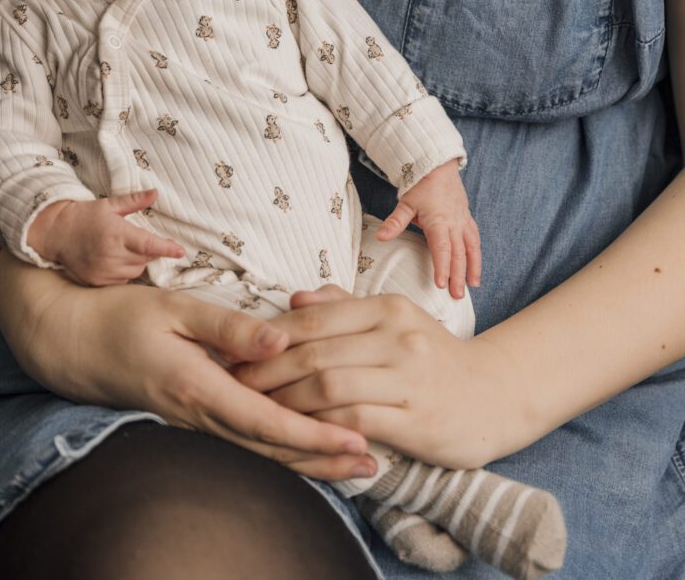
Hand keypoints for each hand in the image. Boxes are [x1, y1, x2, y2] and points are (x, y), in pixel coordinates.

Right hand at [12, 274, 376, 481]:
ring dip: (306, 461)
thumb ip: (229, 327)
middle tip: (372, 464)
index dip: (315, 436)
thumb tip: (281, 342)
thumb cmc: (122, 318)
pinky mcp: (192, 419)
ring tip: (351, 465)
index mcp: (199, 387)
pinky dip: (279, 450)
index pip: (268, 421)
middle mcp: (200, 414)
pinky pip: (243, 441)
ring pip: (259, 452)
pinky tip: (304, 449)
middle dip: (322, 460)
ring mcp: (195, 422)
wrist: (72, 344)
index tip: (357, 440)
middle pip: (270, 449)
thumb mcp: (175, 309)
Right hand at [27, 190, 185, 284]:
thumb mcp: (109, 204)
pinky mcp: (97, 282)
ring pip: (136, 271)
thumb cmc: (85, 216)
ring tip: (125, 248)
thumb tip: (156, 193)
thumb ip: (134, 200)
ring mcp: (104, 271)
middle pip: (145, 258)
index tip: (181, 251)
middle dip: (149, 250)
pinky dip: (126, 272)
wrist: (56, 233)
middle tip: (139, 239)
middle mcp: (111, 255)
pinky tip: (116, 260)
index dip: (166, 248)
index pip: (148, 244)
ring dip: (138, 261)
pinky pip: (123, 280)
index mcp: (116, 233)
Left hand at [234, 285, 519, 469]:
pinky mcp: (416, 421)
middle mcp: (398, 338)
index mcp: (388, 309)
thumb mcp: (395, 320)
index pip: (314, 318)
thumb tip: (294, 298)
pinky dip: (320, 427)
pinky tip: (298, 432)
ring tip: (258, 409)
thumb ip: (343, 308)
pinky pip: (354, 422)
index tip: (238, 351)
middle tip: (236, 383)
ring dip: (286, 400)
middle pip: (315, 352)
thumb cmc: (432, 357)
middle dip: (267, 370)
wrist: (495, 395)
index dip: (270, 336)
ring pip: (329, 386)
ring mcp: (409, 379)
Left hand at [376, 160, 480, 297]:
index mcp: (438, 221)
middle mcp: (453, 223)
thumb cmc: (420, 185)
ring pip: (470, 248)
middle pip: (458, 253)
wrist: (437, 166)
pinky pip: (474, 239)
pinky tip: (476, 268)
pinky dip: (476, 254)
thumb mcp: (405, 203)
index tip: (441, 284)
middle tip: (456, 295)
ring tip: (472, 286)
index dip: (442, 267)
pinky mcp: (467, 218)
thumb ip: (395, 222)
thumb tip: (380, 236)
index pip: (441, 249)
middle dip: (458, 275)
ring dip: (472, 267)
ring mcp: (462, 221)